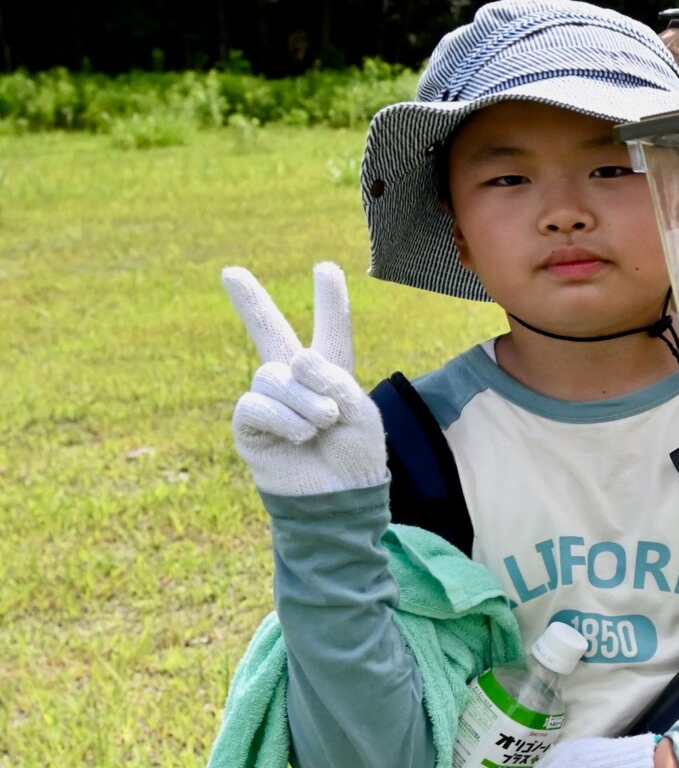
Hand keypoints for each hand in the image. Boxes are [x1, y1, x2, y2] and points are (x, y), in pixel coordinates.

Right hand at [222, 263, 386, 497]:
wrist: (339, 499)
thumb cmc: (355, 457)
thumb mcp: (360, 412)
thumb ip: (333, 379)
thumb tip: (293, 359)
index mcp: (331, 376)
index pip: (330, 332)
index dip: (329, 302)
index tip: (326, 268)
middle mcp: (295, 383)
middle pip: (269, 334)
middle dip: (250, 302)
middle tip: (230, 272)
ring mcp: (269, 402)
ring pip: (274, 375)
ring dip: (305, 400)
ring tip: (322, 424)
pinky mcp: (249, 425)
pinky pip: (258, 403)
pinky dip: (285, 418)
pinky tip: (300, 436)